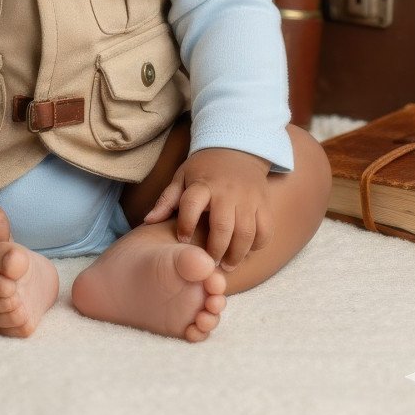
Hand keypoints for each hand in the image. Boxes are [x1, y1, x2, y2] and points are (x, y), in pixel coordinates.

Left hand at [142, 147, 274, 270]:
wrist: (237, 148)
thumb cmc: (204, 168)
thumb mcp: (182, 177)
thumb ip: (167, 200)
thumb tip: (148, 221)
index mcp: (203, 184)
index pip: (191, 206)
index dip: (185, 226)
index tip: (183, 240)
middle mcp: (227, 191)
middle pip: (222, 227)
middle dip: (215, 251)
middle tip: (209, 264)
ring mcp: (248, 198)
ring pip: (246, 233)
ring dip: (237, 254)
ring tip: (227, 265)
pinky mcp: (264, 203)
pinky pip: (265, 230)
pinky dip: (258, 245)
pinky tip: (246, 252)